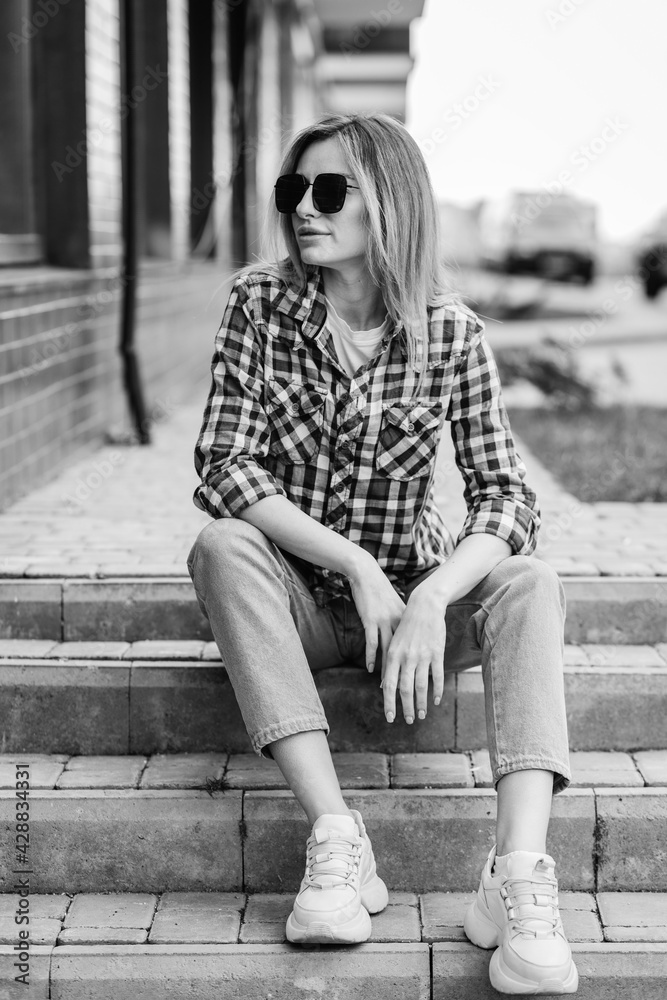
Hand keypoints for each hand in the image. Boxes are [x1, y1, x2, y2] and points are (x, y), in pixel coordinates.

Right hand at [347, 554, 405, 676]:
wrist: (367, 575)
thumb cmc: (381, 592)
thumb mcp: (395, 607)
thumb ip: (400, 622)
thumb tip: (405, 637)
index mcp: (406, 621)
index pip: (412, 648)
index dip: (414, 665)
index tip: (416, 683)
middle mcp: (398, 623)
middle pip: (402, 654)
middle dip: (402, 674)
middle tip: (404, 692)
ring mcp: (385, 622)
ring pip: (388, 652)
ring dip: (387, 671)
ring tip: (386, 686)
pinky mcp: (371, 620)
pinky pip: (372, 642)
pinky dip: (372, 657)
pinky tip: (371, 668)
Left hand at [381, 585, 445, 723]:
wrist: (424, 606)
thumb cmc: (407, 627)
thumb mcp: (394, 643)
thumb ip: (390, 665)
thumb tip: (385, 686)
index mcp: (392, 655)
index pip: (389, 685)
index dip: (389, 703)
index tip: (390, 718)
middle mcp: (406, 657)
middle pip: (405, 689)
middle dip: (406, 708)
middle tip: (408, 721)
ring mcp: (422, 655)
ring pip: (421, 686)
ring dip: (421, 703)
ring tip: (422, 715)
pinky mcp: (437, 652)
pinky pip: (437, 676)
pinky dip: (437, 690)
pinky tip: (436, 700)